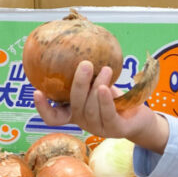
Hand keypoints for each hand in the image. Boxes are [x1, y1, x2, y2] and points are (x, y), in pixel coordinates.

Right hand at [32, 61, 168, 152]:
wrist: (140, 117)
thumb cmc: (115, 98)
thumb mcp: (99, 85)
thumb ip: (89, 75)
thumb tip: (79, 46)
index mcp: (75, 113)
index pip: (53, 118)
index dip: (43, 108)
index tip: (37, 91)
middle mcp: (84, 123)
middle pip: (75, 106)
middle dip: (79, 84)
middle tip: (85, 64)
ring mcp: (99, 129)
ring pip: (91, 109)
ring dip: (97, 86)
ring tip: (105, 70)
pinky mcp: (115, 131)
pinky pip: (107, 115)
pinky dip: (105, 101)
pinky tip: (105, 88)